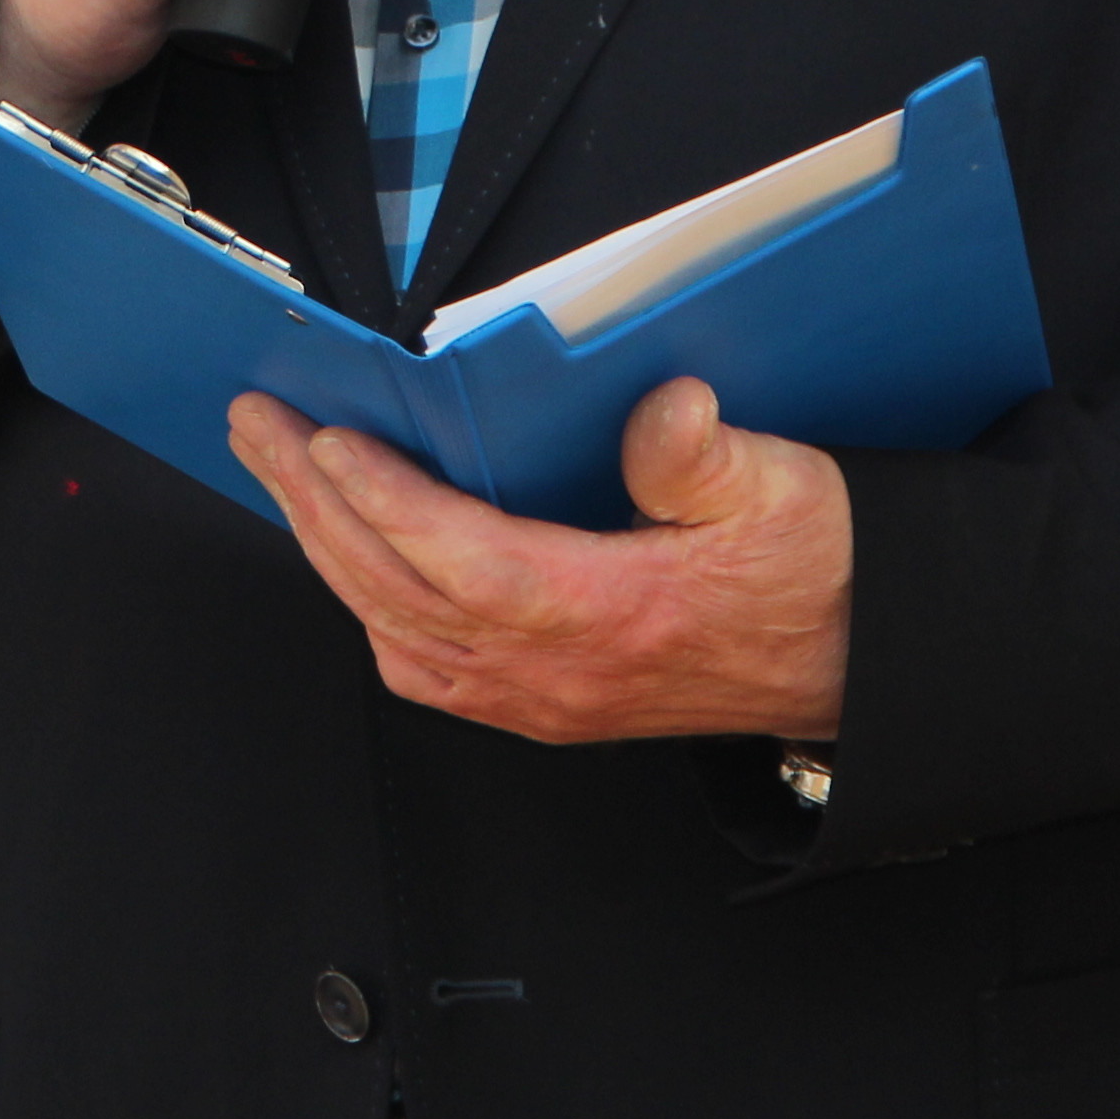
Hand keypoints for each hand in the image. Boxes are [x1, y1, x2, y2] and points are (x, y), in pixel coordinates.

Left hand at [228, 377, 851, 743]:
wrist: (861, 661)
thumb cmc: (819, 574)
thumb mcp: (785, 491)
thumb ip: (708, 457)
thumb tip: (664, 412)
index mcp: (612, 614)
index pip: (463, 561)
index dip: (385, 501)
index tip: (325, 440)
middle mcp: (562, 673)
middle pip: (402, 594)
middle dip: (314, 506)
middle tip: (258, 429)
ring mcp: (548, 700)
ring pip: (398, 632)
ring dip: (328, 553)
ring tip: (283, 475)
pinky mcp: (547, 706)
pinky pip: (428, 669)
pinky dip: (372, 607)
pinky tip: (351, 559)